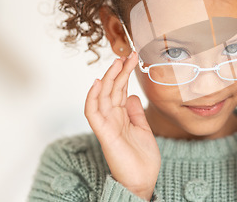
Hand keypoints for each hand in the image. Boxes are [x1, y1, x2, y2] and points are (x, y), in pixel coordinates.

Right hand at [84, 52, 159, 200]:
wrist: (142, 180)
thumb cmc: (142, 158)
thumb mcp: (143, 129)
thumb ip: (136, 112)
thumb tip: (134, 95)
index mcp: (122, 116)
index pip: (120, 90)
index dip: (125, 74)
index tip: (133, 59)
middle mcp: (112, 118)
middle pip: (112, 90)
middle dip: (119, 71)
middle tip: (128, 55)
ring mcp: (107, 125)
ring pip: (103, 97)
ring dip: (109, 78)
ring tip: (116, 62)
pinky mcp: (105, 134)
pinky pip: (94, 114)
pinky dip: (93, 98)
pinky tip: (99, 83)